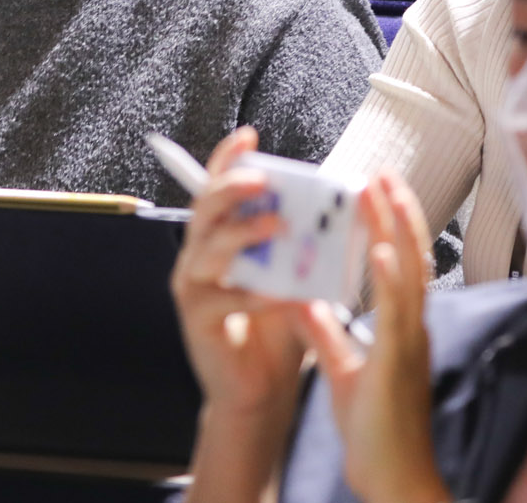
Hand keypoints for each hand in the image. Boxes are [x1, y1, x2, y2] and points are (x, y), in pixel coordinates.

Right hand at [170, 128, 307, 419]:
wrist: (262, 391)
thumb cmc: (279, 328)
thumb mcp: (291, 276)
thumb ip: (299, 244)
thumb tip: (333, 206)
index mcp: (218, 238)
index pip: (216, 188)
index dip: (227, 159)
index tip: (249, 135)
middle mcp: (198, 257)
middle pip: (204, 209)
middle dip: (230, 186)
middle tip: (262, 177)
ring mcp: (193, 288)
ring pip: (208, 248)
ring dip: (243, 232)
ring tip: (276, 225)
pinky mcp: (198, 322)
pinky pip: (225, 300)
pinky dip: (255, 294)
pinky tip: (283, 294)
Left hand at [295, 171, 447, 502]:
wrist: (394, 479)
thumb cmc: (375, 433)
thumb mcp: (345, 370)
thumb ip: (327, 332)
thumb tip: (305, 300)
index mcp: (402, 330)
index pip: (399, 264)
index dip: (391, 225)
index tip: (378, 189)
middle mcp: (412, 329)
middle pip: (410, 257)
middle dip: (397, 211)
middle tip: (381, 170)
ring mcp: (409, 344)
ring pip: (408, 273)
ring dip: (395, 227)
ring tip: (381, 188)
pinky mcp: (398, 364)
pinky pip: (396, 314)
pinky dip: (388, 278)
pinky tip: (376, 250)